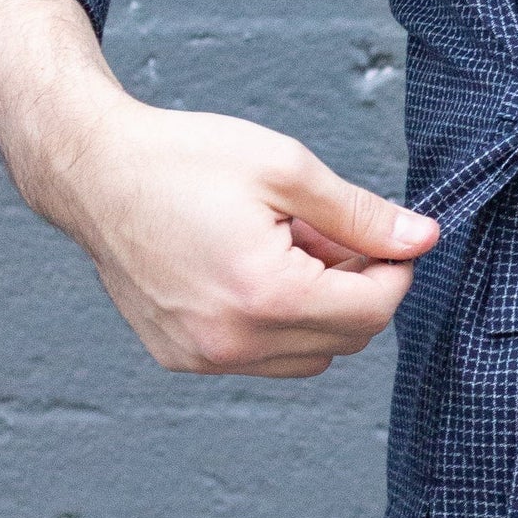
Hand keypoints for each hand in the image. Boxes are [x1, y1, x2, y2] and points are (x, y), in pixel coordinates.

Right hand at [0, 0, 437, 377]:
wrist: (95, 172)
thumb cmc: (185, 160)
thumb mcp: (287, 169)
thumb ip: (362, 214)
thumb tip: (422, 238)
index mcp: (266, 295)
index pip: (373, 311)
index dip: (395, 270)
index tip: (389, 235)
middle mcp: (233, 341)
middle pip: (346, 339)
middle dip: (357, 288)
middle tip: (331, 230)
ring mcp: (203, 357)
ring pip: (307, 356)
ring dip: (318, 309)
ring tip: (287, 246)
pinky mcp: (181, 357)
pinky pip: (260, 357)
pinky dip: (276, 322)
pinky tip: (253, 268)